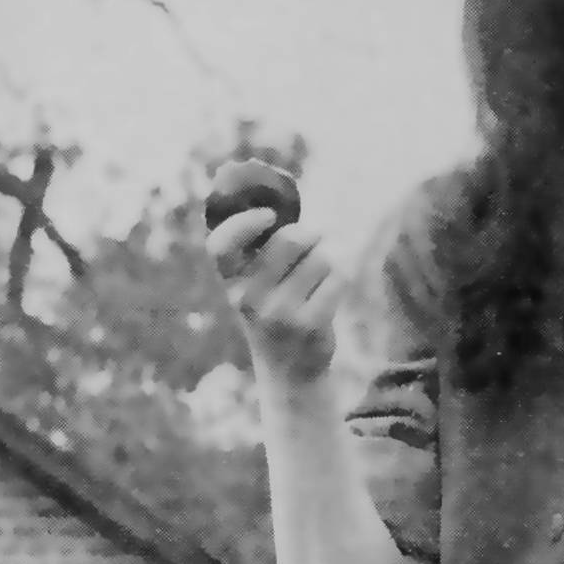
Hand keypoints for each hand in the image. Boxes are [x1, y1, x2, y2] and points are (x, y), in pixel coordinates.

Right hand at [206, 205, 343, 383]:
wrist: (290, 373)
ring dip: (328, 261)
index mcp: (231, 281)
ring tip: (318, 283)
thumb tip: (271, 190)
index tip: (268, 216)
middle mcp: (249, 298)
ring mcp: (279, 314)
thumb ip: (260, 244)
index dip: (245, 223)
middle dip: (311, 235)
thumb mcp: (257, 283)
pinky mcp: (309, 326)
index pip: (221, 245)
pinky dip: (342, 280)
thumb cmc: (274, 311)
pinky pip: (339, 278)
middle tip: (314, 243)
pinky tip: (330, 297)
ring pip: (322, 257)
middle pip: (291, 239)